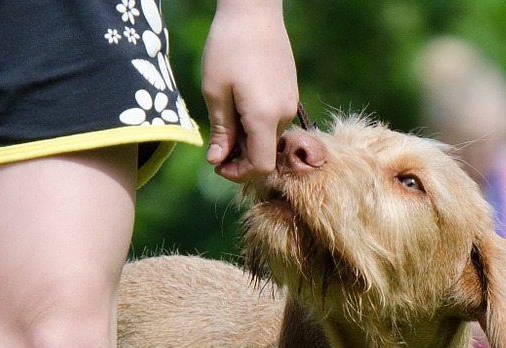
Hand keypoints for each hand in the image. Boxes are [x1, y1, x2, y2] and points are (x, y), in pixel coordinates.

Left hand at [202, 0, 298, 182]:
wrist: (254, 11)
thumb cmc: (228, 47)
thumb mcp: (215, 91)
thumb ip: (221, 131)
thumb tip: (217, 161)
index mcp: (265, 117)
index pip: (261, 166)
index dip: (239, 175)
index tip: (218, 166)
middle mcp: (284, 115)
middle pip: (265, 153)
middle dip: (241, 157)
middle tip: (216, 146)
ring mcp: (290, 103)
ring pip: (269, 137)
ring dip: (248, 139)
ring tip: (225, 119)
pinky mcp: (290, 93)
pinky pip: (274, 120)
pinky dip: (257, 124)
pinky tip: (239, 106)